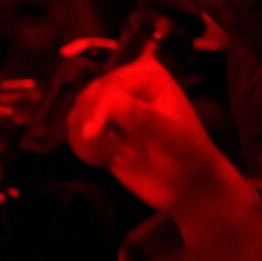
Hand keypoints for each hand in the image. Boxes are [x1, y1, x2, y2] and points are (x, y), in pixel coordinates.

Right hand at [67, 55, 230, 212]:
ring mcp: (112, 105)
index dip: (98, 110)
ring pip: (78, 113)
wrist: (185, 185)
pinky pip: (74, 131)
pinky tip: (106, 159)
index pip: (110, 86)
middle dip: (91, 126)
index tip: (91, 135)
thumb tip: (112, 101)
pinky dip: (83, 148)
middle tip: (105, 152)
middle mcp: (127, 83)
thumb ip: (143, 117)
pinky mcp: (101, 127)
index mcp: (148, 75)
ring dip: (85, 139)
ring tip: (108, 156)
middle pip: (88, 97)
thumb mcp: (171, 136)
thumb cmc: (187, 156)